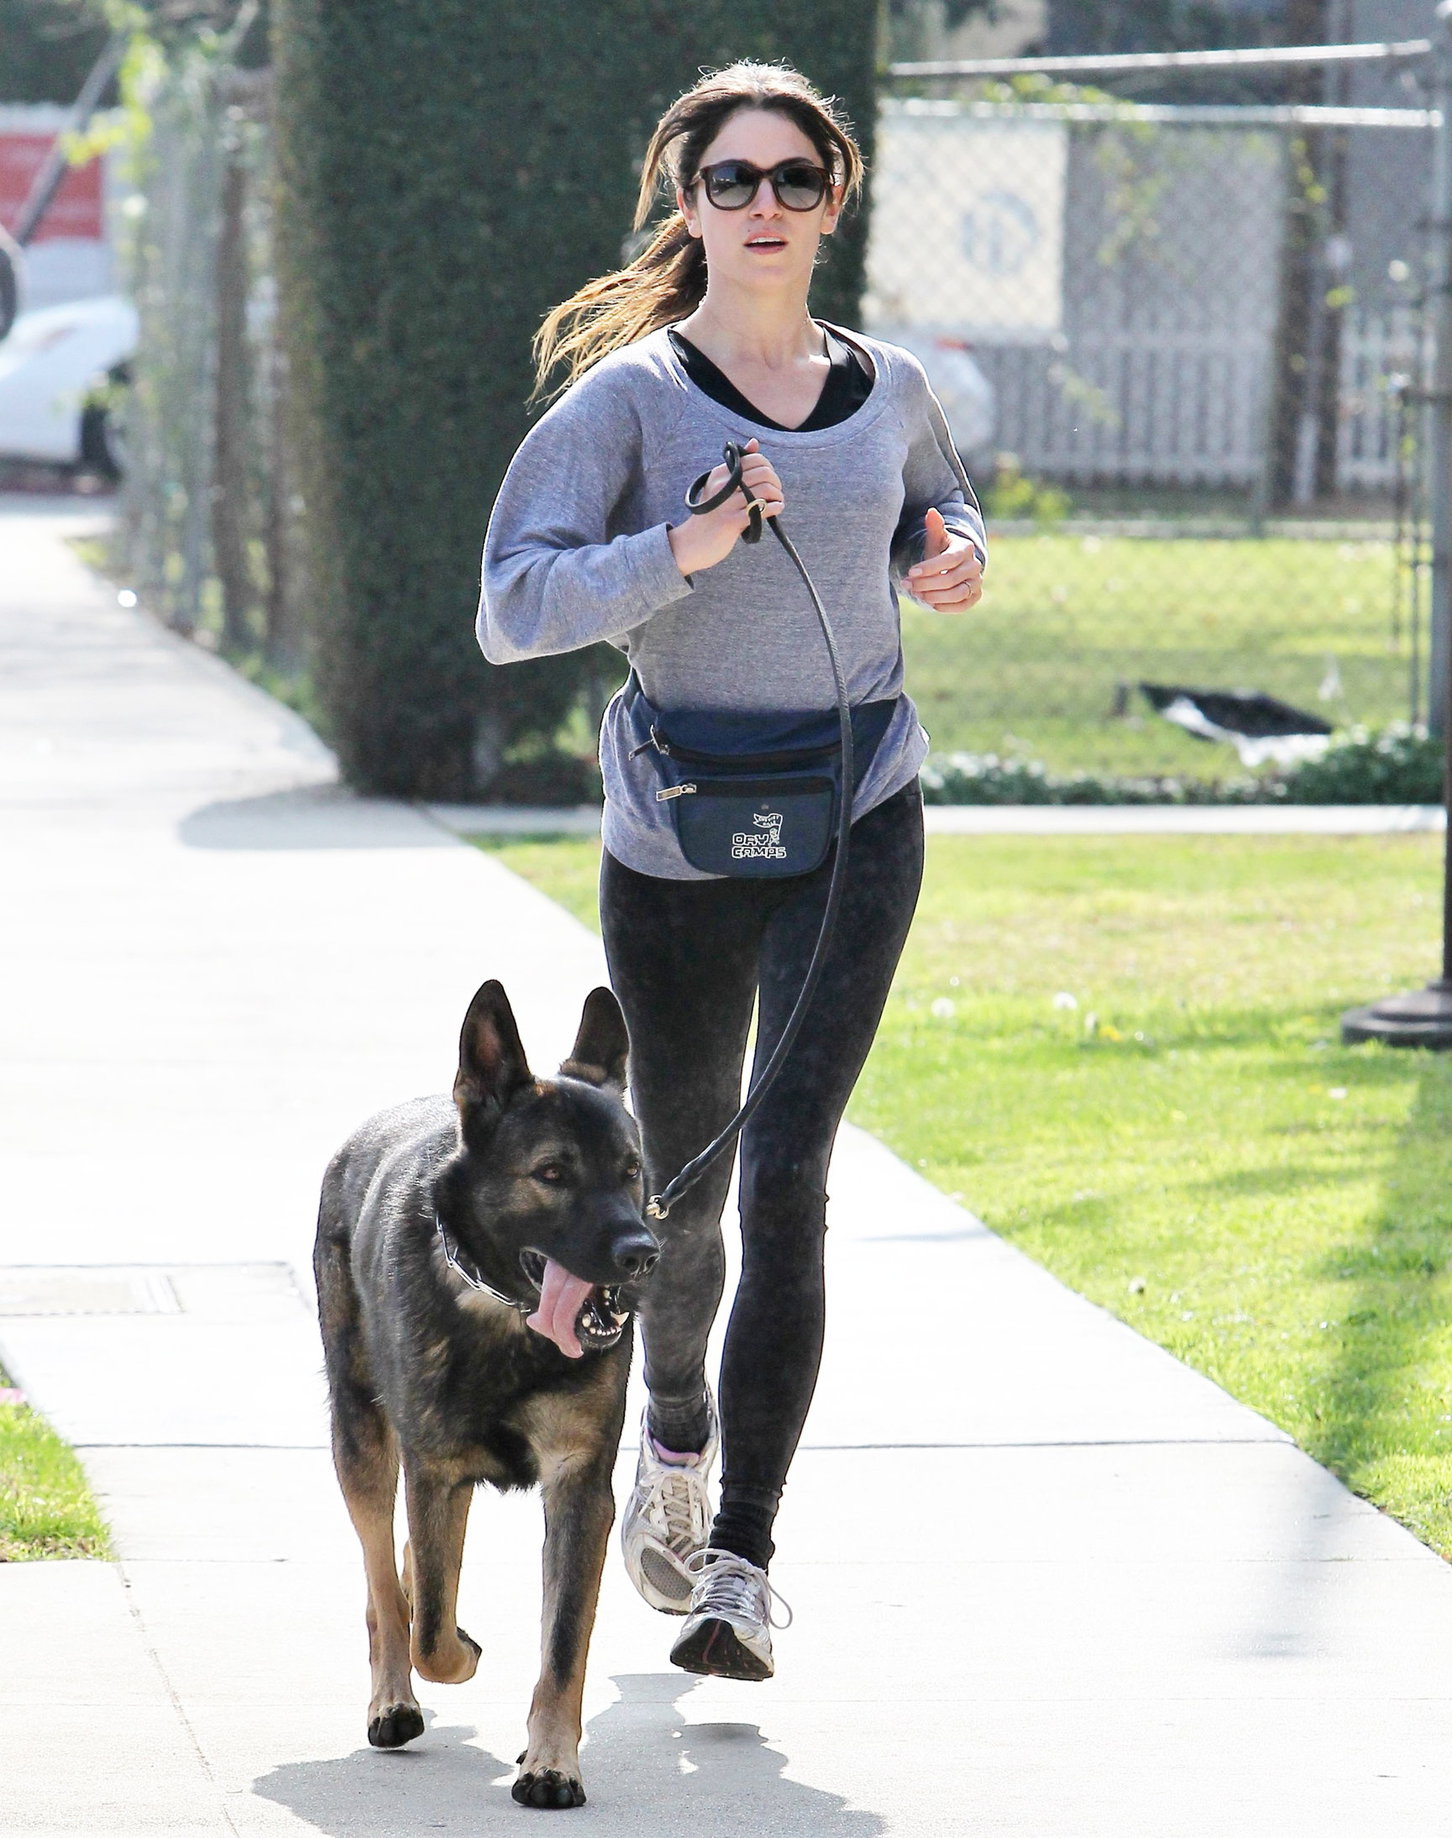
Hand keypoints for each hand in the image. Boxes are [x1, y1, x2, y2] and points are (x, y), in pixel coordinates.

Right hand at [668, 438, 784, 576]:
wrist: (691, 543)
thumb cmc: (711, 514)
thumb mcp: (719, 485)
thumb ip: (738, 465)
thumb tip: (754, 442)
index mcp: (720, 473)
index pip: (755, 459)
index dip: (768, 468)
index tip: (769, 480)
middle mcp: (722, 485)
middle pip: (763, 473)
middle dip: (776, 482)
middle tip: (776, 493)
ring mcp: (727, 504)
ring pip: (765, 490)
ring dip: (778, 496)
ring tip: (778, 502)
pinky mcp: (731, 522)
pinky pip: (762, 509)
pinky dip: (775, 508)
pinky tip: (776, 509)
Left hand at [906, 507, 983, 612]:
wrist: (951, 567)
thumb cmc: (940, 551)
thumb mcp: (935, 540)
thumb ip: (934, 527)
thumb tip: (931, 511)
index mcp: (965, 548)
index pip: (949, 559)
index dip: (930, 567)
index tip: (910, 572)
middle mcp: (975, 565)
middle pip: (951, 579)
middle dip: (927, 584)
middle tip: (908, 585)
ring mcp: (977, 582)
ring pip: (958, 593)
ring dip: (935, 596)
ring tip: (917, 594)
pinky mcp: (975, 596)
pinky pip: (963, 606)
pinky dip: (946, 607)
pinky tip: (930, 604)